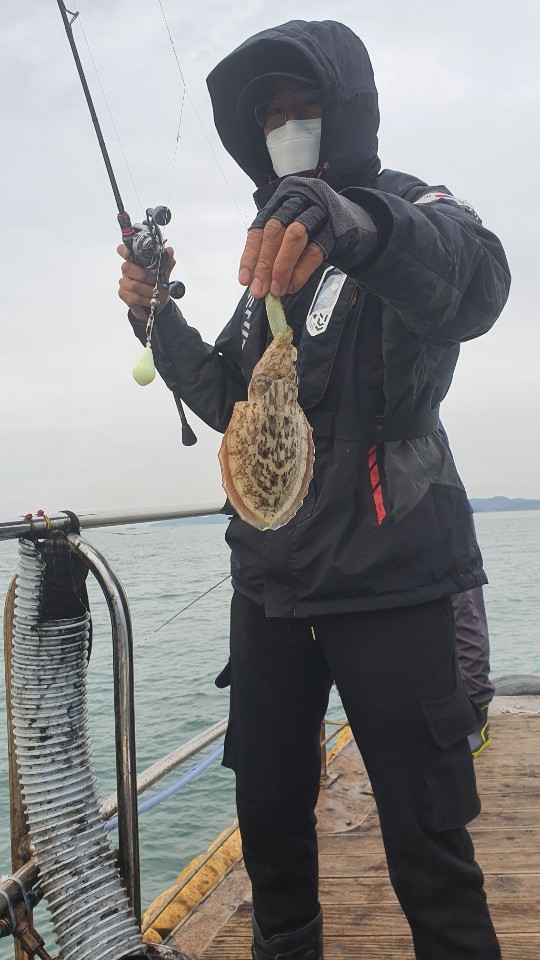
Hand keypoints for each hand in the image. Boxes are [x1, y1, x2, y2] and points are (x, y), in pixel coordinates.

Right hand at [117, 245, 175, 322]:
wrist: (158, 302)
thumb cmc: (158, 285)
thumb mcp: (165, 273)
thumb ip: (167, 262)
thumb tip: (169, 250)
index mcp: (135, 261)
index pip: (123, 251)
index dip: (123, 250)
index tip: (128, 252)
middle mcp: (127, 271)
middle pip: (126, 267)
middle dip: (143, 275)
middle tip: (153, 280)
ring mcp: (124, 282)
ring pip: (133, 285)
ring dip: (148, 291)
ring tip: (155, 294)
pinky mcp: (124, 294)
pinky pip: (134, 297)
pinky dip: (145, 300)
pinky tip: (151, 300)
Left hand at [238, 177, 376, 298]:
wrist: (358, 227)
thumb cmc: (316, 232)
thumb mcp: (291, 234)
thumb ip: (274, 252)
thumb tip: (257, 283)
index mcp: (281, 199)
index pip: (260, 226)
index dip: (251, 255)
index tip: (245, 280)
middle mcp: (299, 198)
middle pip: (275, 229)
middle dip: (264, 263)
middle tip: (260, 290)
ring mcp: (320, 210)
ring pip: (295, 235)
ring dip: (282, 266)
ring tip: (277, 290)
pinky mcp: (337, 226)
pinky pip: (316, 249)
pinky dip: (302, 270)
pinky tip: (293, 285)